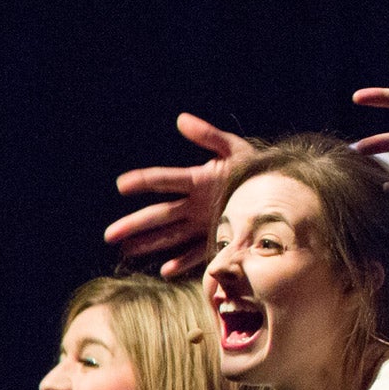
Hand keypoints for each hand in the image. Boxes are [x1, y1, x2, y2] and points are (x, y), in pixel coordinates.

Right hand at [104, 113, 254, 277]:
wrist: (280, 189)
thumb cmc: (254, 167)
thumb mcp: (234, 149)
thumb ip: (209, 136)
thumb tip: (181, 119)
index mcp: (197, 180)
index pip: (165, 180)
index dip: (144, 181)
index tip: (121, 184)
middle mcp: (195, 204)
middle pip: (160, 214)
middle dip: (135, 224)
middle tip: (109, 234)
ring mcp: (205, 223)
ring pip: (171, 235)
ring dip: (149, 243)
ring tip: (125, 250)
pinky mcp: (219, 238)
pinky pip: (198, 253)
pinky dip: (183, 262)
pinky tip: (166, 270)